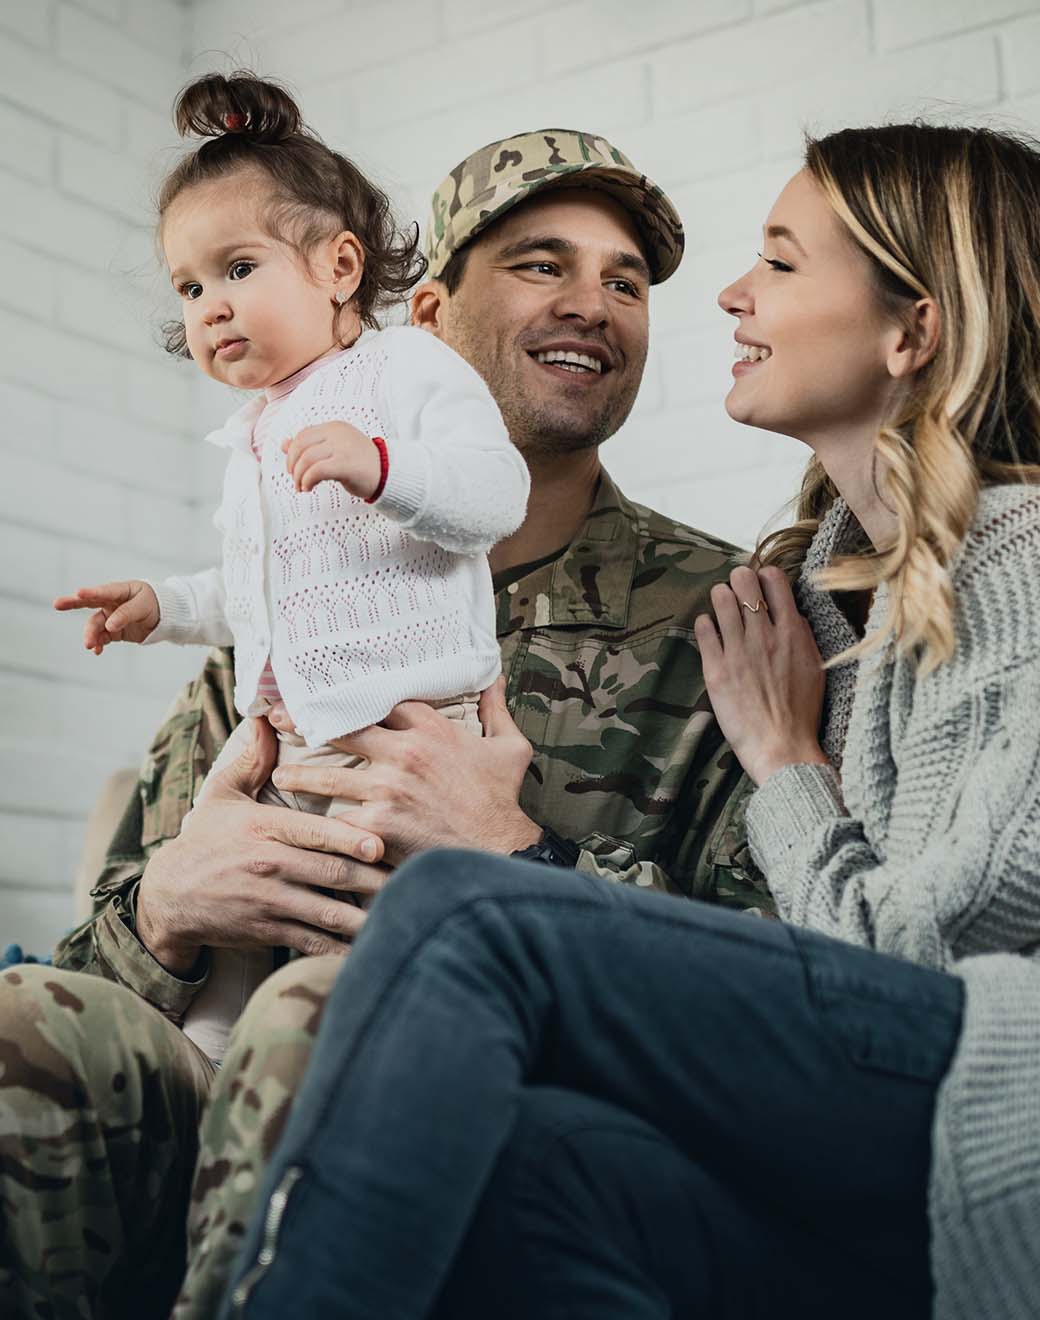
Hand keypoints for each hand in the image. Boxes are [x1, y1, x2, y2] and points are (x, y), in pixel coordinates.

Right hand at [54, 579, 159, 653]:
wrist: (164, 618)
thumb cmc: (155, 603)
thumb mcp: (144, 606)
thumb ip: (126, 614)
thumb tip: (109, 625)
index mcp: (120, 590)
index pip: (104, 591)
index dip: (91, 592)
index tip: (79, 593)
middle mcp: (111, 602)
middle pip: (89, 602)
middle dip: (73, 603)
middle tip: (57, 604)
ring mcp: (110, 617)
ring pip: (95, 625)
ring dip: (90, 634)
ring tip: (89, 645)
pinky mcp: (113, 631)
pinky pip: (102, 637)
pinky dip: (98, 644)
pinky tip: (96, 651)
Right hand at [135, 717, 389, 976]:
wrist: (169, 895)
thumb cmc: (205, 840)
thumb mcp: (221, 795)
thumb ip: (251, 759)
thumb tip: (267, 717)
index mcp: (263, 828)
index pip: (313, 832)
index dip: (349, 839)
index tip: (380, 843)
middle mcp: (268, 865)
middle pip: (330, 873)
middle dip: (373, 878)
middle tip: (412, 879)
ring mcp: (268, 901)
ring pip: (327, 911)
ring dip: (366, 916)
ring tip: (401, 915)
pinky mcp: (267, 930)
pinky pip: (312, 943)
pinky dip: (341, 949)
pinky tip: (370, 948)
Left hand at [268, 679, 541, 865]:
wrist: (499, 852)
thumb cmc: (502, 801)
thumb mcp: (510, 747)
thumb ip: (496, 708)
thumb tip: (494, 675)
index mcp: (430, 729)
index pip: (381, 702)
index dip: (354, 698)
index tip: (330, 694)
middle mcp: (403, 752)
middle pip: (342, 727)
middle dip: (306, 721)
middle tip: (275, 717)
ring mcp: (387, 788)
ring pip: (329, 774)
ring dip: (300, 775)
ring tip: (278, 776)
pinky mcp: (376, 823)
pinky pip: (338, 818)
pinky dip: (320, 822)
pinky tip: (301, 825)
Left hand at [282, 421, 380, 497]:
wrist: (389, 475)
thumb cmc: (362, 465)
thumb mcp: (334, 451)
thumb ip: (311, 446)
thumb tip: (283, 444)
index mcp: (335, 427)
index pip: (303, 435)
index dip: (292, 453)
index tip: (295, 470)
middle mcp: (337, 433)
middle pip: (300, 446)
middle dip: (293, 465)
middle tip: (296, 480)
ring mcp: (342, 447)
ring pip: (306, 459)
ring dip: (299, 476)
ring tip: (302, 487)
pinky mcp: (345, 464)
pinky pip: (316, 471)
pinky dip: (307, 480)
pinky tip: (309, 488)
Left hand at [694, 565, 827, 785]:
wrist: (783, 747)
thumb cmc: (802, 713)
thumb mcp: (815, 667)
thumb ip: (801, 636)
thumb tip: (790, 613)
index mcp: (792, 633)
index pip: (775, 580)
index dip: (765, 576)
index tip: (761, 585)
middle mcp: (764, 635)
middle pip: (744, 582)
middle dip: (739, 580)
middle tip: (738, 591)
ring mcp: (738, 651)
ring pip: (721, 599)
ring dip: (720, 597)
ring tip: (722, 607)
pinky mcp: (716, 669)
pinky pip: (703, 628)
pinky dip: (705, 623)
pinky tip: (710, 630)